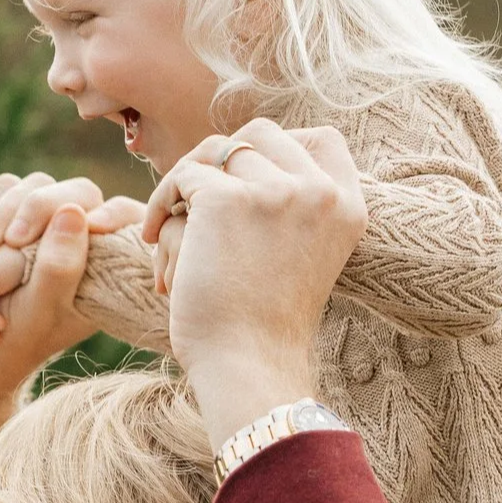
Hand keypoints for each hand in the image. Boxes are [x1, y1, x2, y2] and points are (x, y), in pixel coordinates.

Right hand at [0, 173, 143, 484]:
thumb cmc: (16, 337)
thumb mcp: (40, 309)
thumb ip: (59, 266)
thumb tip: (73, 211)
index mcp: (104, 263)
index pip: (124, 213)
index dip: (115, 213)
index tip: (95, 227)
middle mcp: (78, 237)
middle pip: (72, 190)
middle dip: (31, 209)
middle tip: (2, 242)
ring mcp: (43, 224)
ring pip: (29, 186)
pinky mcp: (11, 217)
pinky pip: (2, 192)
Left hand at [144, 122, 366, 440]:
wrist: (250, 367)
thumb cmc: (266, 329)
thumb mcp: (304, 259)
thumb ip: (295, 211)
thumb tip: (250, 158)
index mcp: (347, 206)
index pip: (323, 140)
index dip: (280, 148)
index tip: (248, 179)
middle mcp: (318, 191)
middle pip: (262, 135)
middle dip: (223, 159)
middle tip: (198, 197)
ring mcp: (274, 192)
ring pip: (216, 151)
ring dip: (186, 179)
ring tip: (169, 220)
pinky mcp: (225, 200)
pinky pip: (183, 176)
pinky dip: (161, 202)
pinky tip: (154, 236)